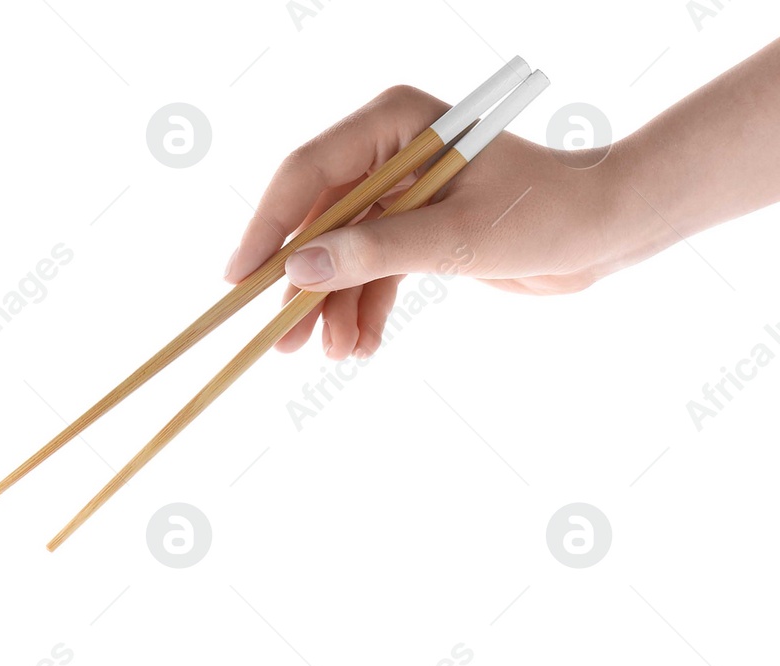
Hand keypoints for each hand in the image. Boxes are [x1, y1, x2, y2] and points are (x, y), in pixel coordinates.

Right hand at [223, 85, 654, 359]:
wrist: (611, 232)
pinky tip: (359, 346)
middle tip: (276, 339)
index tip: (240, 281)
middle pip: (316, 219)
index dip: (268, 227)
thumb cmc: (549, 213)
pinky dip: (362, 309)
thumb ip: (375, 252)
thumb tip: (296, 272)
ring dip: (332, 307)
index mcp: (393, 123)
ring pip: (340, 253)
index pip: (308, 172)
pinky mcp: (414, 229)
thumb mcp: (459, 237)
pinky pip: (370, 271)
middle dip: (301, 284)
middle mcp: (387, 150)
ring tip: (331, 355)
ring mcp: (398, 192)